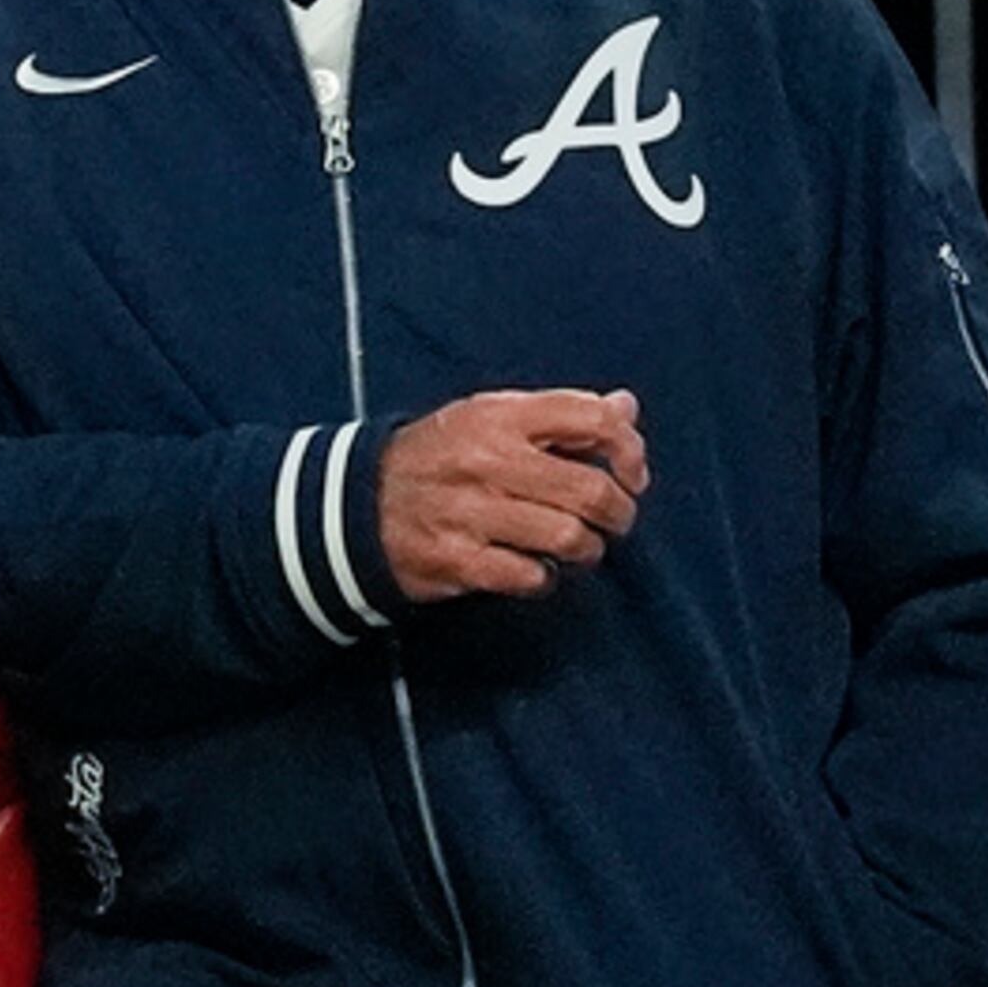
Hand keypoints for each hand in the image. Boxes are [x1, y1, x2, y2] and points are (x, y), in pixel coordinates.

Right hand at [378, 388, 650, 602]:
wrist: (356, 504)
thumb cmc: (439, 457)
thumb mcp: (490, 418)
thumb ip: (559, 414)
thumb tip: (626, 407)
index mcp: (500, 416)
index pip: (591, 419)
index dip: (628, 448)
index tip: (631, 472)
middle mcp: (487, 460)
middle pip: (589, 489)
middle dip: (619, 511)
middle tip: (615, 519)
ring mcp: (471, 513)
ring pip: (566, 537)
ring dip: (586, 549)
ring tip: (579, 547)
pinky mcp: (458, 560)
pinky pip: (529, 577)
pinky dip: (544, 578)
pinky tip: (535, 569)